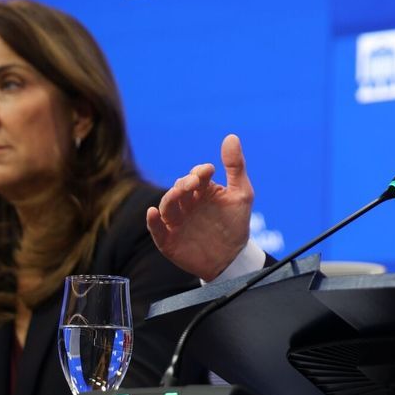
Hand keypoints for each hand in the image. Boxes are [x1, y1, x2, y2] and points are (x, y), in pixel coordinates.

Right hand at [147, 133, 254, 281]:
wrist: (233, 258)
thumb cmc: (236, 224)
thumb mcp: (242, 194)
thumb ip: (235, 167)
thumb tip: (231, 136)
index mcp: (202, 190)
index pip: (196, 176)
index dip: (200, 172)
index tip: (208, 170)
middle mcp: (186, 203)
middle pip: (179, 188)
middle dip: (185, 184)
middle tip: (194, 182)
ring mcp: (177, 221)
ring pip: (167, 205)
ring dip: (171, 197)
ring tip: (179, 192)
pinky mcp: (169, 240)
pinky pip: (157, 229)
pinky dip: (153, 221)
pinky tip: (153, 213)